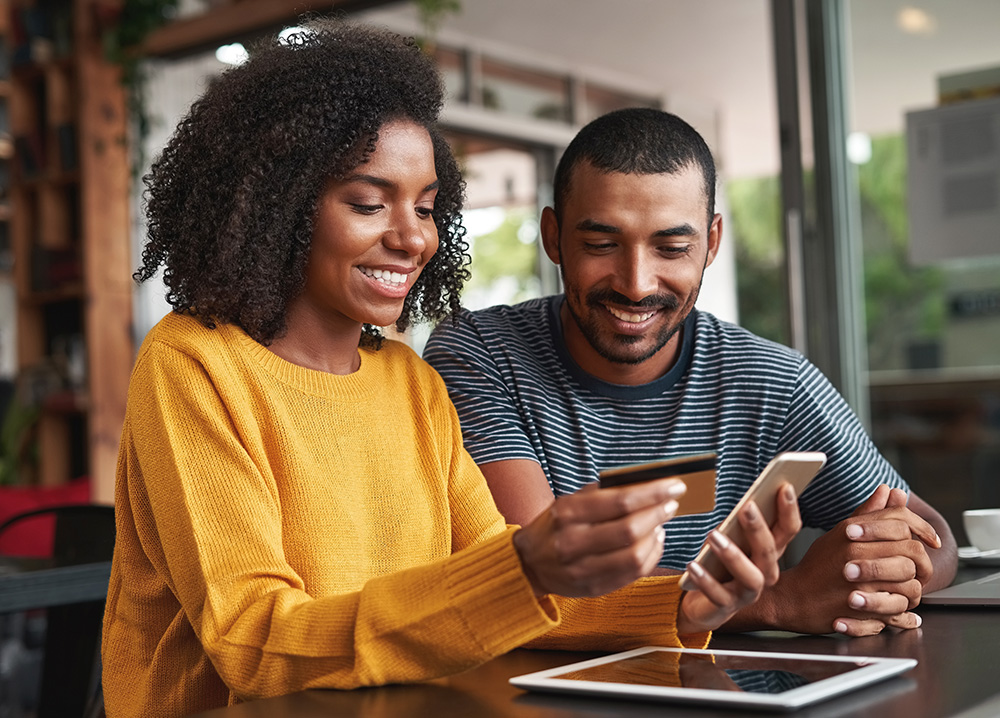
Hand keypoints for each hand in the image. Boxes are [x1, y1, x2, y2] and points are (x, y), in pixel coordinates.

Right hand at [512, 478, 685, 596]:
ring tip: (661, 523)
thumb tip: (645, 484)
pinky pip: (632, 574)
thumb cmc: (556, 526)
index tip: (675, 486)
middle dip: (658, 514)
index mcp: (568, 513)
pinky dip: (650, 556)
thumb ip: (602, 493)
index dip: (653, 493)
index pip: (620, 501)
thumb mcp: (569, 502)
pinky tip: (653, 542)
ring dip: (656, 537)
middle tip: (672, 504)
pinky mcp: (593, 588)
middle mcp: (573, 542)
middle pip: (629, 530)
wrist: (529, 563)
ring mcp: (582, 569)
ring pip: (634, 556)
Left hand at [676, 483, 801, 634]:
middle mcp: (764, 573)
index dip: (789, 510)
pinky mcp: (726, 607)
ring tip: (713, 536)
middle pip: (769, 552)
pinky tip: (693, 566)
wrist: (703, 602)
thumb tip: (748, 500)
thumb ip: (740, 523)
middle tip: (747, 507)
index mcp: (769, 552)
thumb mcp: (731, 538)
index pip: (788, 531)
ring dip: (733, 555)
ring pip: (750, 576)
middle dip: (759, 529)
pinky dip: (706, 580)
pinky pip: (718, 595)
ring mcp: (748, 592)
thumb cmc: (720, 564)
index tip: (784, 486)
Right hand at [774, 484, 939, 635]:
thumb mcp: (839, 534)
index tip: (931, 540)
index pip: (901, 521)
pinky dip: (906, 614)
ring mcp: (860, 582)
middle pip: (912, 551)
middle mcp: (856, 553)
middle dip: (923, 563)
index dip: (923, 528)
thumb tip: (888, 490)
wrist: (793, 598)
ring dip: (913, 590)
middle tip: (919, 571)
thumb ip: (868, 514)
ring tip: (905, 592)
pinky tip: (902, 611)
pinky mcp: (863, 610)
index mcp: (853, 532)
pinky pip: (901, 610)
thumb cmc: (817, 566)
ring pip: (912, 583)